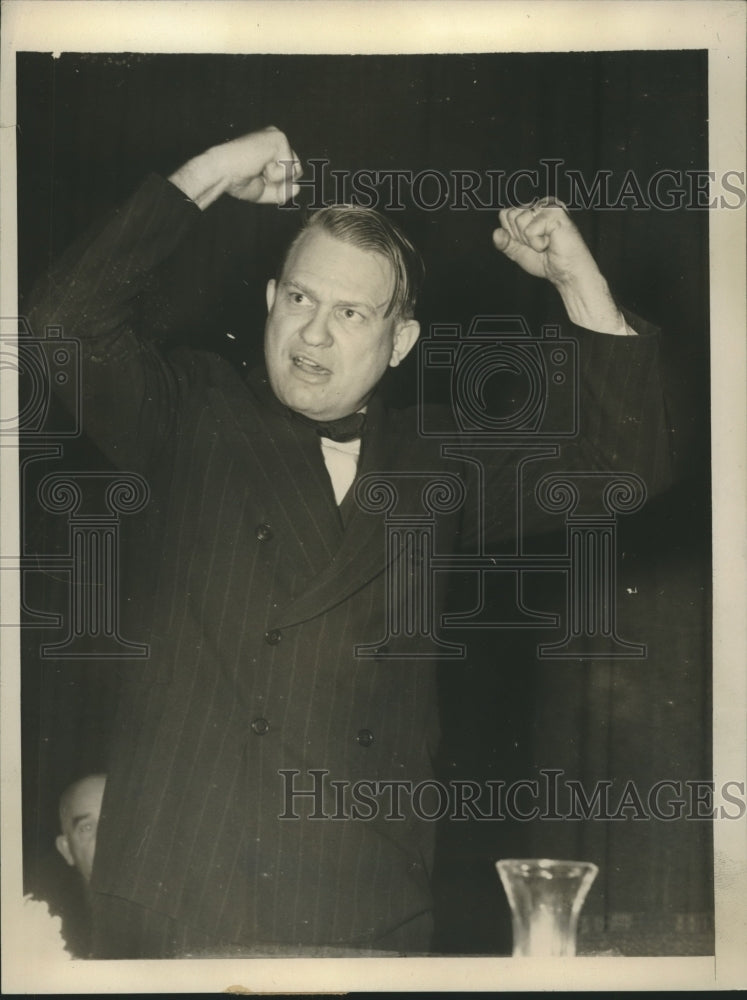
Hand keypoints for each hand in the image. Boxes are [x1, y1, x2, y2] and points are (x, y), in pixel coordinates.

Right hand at [169, 126, 301, 209]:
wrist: (222, 172)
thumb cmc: (237, 180)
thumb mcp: (264, 191)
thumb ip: (282, 192)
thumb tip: (299, 188)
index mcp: (272, 148)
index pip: (291, 173)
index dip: (277, 183)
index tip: (256, 176)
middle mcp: (276, 139)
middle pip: (297, 171)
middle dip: (280, 181)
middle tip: (258, 173)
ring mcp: (278, 137)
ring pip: (295, 170)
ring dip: (277, 177)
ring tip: (258, 168)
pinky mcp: (279, 138)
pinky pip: (288, 168)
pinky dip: (274, 173)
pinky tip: (259, 163)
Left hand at [492, 197, 630, 334]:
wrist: (565, 273)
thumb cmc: (546, 261)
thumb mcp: (518, 252)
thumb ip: (505, 242)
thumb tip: (496, 233)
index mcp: (531, 209)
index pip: (505, 214)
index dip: (512, 234)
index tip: (529, 243)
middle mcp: (540, 204)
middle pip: (510, 215)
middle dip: (520, 237)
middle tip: (539, 243)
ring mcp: (548, 206)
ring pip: (519, 221)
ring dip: (530, 240)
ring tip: (546, 243)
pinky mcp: (555, 213)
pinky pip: (530, 230)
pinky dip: (538, 243)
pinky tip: (551, 243)